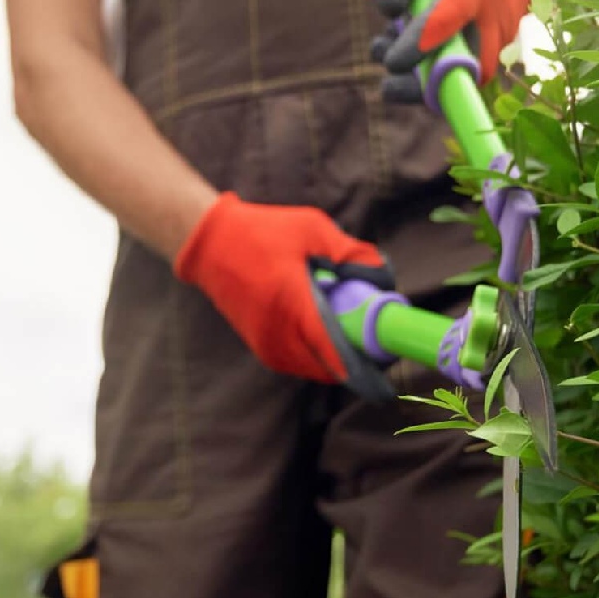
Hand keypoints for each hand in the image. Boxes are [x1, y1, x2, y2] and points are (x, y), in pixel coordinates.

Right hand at [175, 193, 392, 383]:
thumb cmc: (264, 231)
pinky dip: (317, 356)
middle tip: (375, 336)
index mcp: (293, 304)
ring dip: (337, 358)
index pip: (335, 351)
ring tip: (351, 330)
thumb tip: (381, 276)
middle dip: (358, 357)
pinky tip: (326, 331)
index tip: (387, 352)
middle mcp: (278, 333)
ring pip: (315, 369)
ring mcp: (266, 344)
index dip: (365, 359)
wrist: (211, 242)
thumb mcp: (314, 229)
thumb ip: (351, 253)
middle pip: (331, 367)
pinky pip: (298, 363)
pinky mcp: (260, 347)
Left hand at [370, 0, 561, 100]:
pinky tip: (401, 46)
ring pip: (463, 80)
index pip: (451, 11)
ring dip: (421, 84)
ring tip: (382, 48)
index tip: (394, 62)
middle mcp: (492, 14)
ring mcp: (499, 40)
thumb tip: (386, 9)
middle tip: (387, 86)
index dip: (424, 38)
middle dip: (425, 86)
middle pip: (465, 65)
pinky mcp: (496, 56)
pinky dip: (430, 75)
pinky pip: (462, 76)